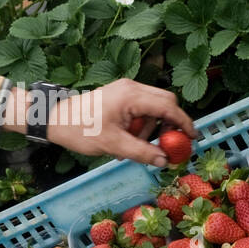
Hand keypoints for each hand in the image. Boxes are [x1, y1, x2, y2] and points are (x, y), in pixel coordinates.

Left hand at [45, 78, 198, 167]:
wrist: (55, 118)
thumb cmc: (81, 129)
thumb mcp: (114, 145)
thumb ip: (142, 152)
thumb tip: (164, 160)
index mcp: (132, 96)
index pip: (169, 106)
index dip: (184, 123)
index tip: (193, 137)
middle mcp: (132, 87)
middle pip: (165, 101)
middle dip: (169, 124)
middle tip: (166, 145)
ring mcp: (125, 89)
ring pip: (153, 105)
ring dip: (151, 127)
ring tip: (135, 146)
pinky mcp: (119, 95)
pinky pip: (140, 107)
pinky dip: (140, 123)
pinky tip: (127, 139)